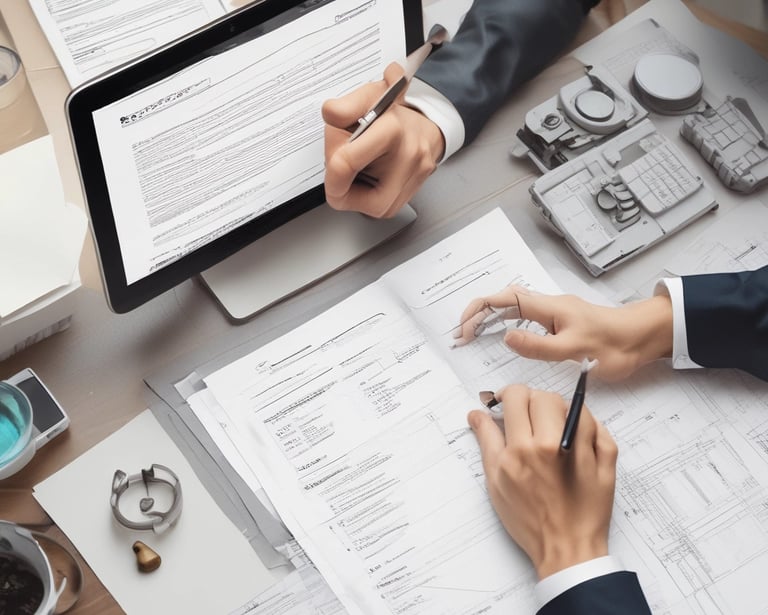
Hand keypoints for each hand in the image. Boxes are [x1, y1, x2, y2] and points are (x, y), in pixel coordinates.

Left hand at [322, 62, 444, 217]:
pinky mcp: (414, 191)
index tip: (331, 163)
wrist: (424, 121)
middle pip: (370, 201)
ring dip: (358, 196)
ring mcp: (415, 177)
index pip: (348, 162)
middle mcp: (409, 157)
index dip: (331, 169)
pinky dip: (370, 197)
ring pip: (377, 209)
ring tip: (358, 172)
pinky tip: (370, 178)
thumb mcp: (367, 97)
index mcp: (392, 130)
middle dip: (347, 193)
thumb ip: (343, 107)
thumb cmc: (394, 112)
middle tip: (342, 175)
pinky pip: (385, 207)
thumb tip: (330, 114)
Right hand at [454, 285, 672, 380]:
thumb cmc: (615, 345)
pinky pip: (527, 319)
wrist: (645, 339)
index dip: (480, 310)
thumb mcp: (576, 350)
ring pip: (514, 309)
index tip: (465, 328)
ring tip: (475, 335)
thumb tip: (507, 337)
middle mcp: (549, 306)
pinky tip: (504, 339)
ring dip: (492, 318)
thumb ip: (540, 346)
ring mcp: (555, 314)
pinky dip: (507, 325)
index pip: (504, 300)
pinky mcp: (562, 324)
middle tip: (463, 334)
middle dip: (480, 313)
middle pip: (504, 301)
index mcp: (549, 308)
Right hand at [468, 385, 616, 578]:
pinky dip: (588, 426)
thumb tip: (477, 414)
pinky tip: (576, 437)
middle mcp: (551, 446)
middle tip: (531, 415)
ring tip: (555, 425)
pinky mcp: (605, 462)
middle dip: (534, 400)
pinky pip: (599, 427)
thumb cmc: (529, 521)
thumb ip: (487, 441)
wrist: (566, 550)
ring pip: (574, 406)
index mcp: (521, 449)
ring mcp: (581, 452)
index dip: (510, 394)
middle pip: (544, 397)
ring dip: (562, 410)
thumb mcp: (496, 481)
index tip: (510, 402)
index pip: (517, 396)